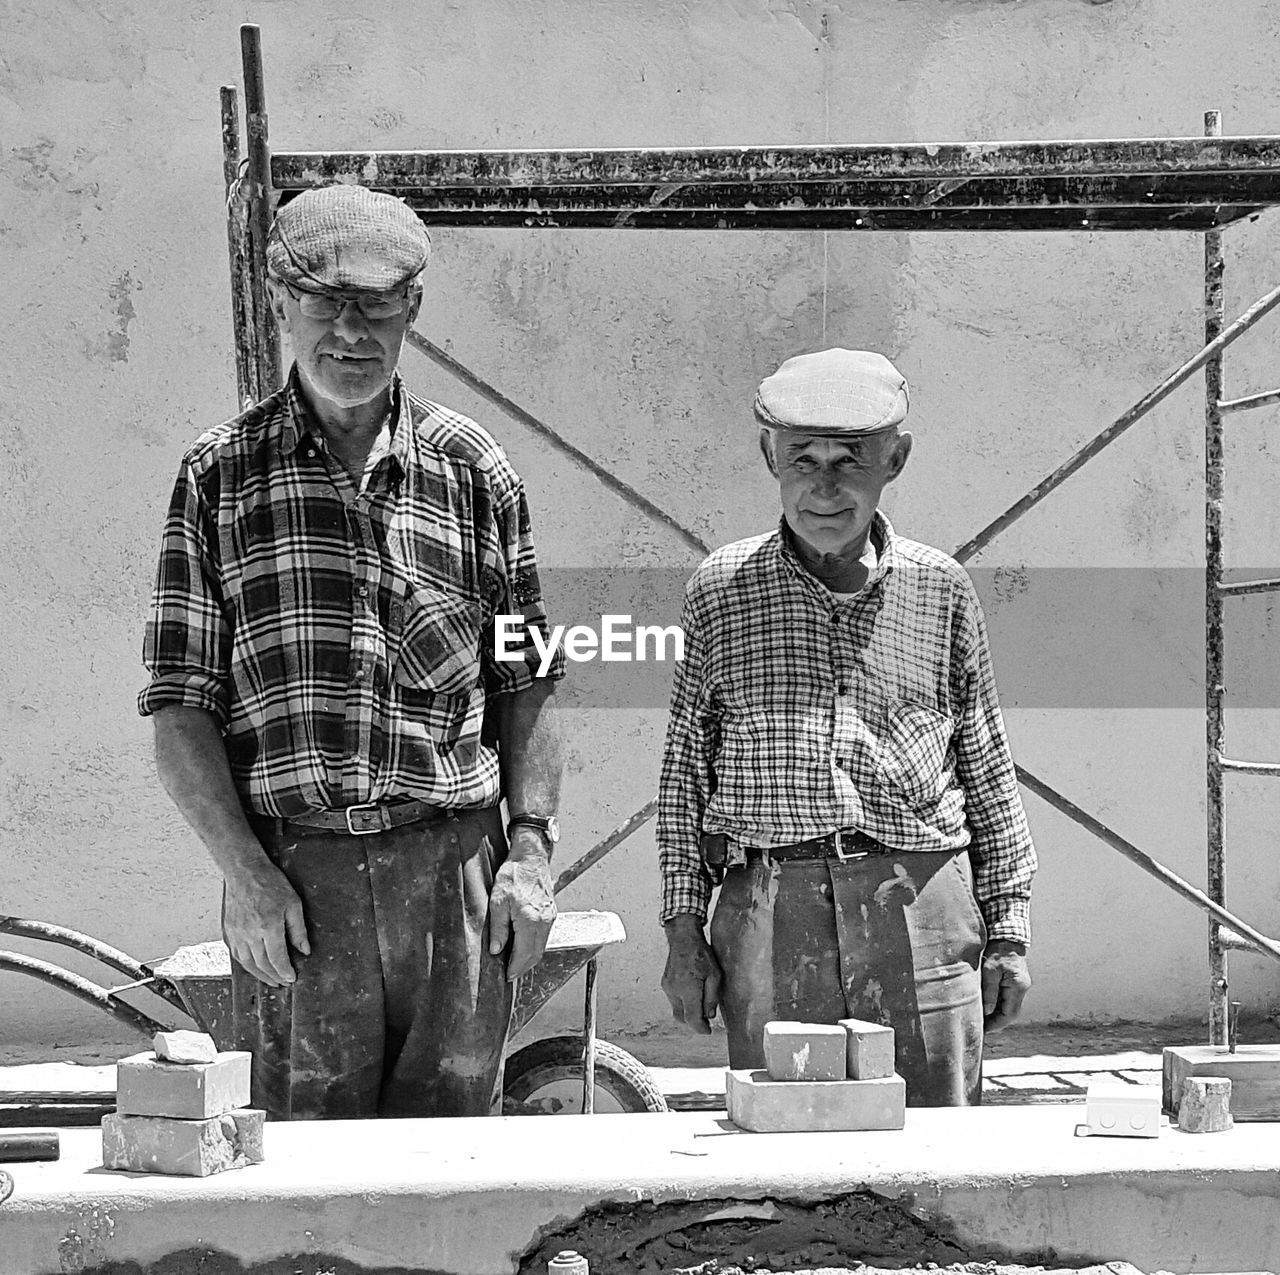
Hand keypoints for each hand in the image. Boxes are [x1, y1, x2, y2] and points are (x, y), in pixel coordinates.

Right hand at [223, 863, 309, 987]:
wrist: (244, 871)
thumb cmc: (270, 883)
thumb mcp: (293, 903)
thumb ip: (298, 930)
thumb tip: (304, 950)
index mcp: (268, 927)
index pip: (277, 959)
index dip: (285, 971)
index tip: (292, 978)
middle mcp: (250, 934)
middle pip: (262, 965)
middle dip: (274, 977)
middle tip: (284, 982)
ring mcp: (237, 934)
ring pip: (247, 964)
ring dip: (260, 975)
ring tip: (271, 979)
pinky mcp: (228, 931)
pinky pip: (237, 955)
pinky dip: (247, 965)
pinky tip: (255, 967)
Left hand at [488, 829, 555, 980]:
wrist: (531, 858)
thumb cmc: (513, 875)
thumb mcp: (497, 900)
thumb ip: (498, 927)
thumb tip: (496, 950)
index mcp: (529, 921)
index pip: (524, 954)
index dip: (515, 968)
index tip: (507, 977)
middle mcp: (544, 922)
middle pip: (535, 954)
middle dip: (523, 967)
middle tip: (510, 974)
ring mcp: (550, 918)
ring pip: (541, 947)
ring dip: (529, 958)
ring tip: (515, 963)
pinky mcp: (552, 913)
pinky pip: (545, 937)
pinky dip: (535, 946)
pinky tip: (524, 946)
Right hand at [661, 915, 722, 1034]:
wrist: (683, 938)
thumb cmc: (701, 954)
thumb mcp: (715, 975)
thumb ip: (712, 997)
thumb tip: (709, 1015)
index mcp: (688, 990)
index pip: (692, 1019)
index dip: (700, 1028)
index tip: (707, 1031)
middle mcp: (675, 991)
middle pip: (682, 1018)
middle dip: (693, 1021)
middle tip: (705, 1018)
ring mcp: (668, 987)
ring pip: (677, 1009)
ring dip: (688, 1011)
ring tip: (700, 1001)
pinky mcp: (665, 983)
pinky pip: (673, 1000)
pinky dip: (682, 1002)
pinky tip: (692, 992)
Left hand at [981, 939, 1030, 1031]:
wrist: (1007, 934)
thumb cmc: (998, 950)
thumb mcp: (990, 971)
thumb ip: (989, 992)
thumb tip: (986, 1012)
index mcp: (1018, 987)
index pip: (1009, 1014)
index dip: (996, 1024)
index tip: (983, 1030)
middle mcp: (1022, 988)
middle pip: (1010, 1012)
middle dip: (996, 1021)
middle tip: (980, 1026)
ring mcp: (1020, 984)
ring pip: (1009, 1005)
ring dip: (996, 1013)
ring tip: (981, 1018)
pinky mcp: (1015, 980)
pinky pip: (1007, 997)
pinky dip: (997, 1003)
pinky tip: (986, 1005)